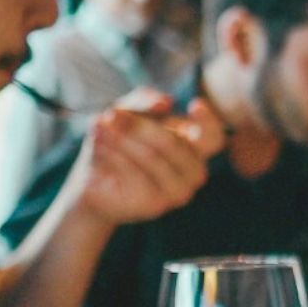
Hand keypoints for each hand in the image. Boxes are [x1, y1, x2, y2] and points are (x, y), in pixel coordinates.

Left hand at [69, 89, 224, 225]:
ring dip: (121, 140)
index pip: (213, 137)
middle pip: (173, 143)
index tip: (194, 105)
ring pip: (152, 157)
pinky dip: (114, 156)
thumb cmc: (117, 142)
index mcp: (195, 149)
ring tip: (98, 127)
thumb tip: (165, 102)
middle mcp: (194, 173)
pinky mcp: (157, 205)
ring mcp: (179, 192)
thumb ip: (145, 101)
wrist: (94, 181)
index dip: (208, 121)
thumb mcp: (128, 113)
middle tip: (111, 115)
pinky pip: (136, 175)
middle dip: (138, 126)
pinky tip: (99, 147)